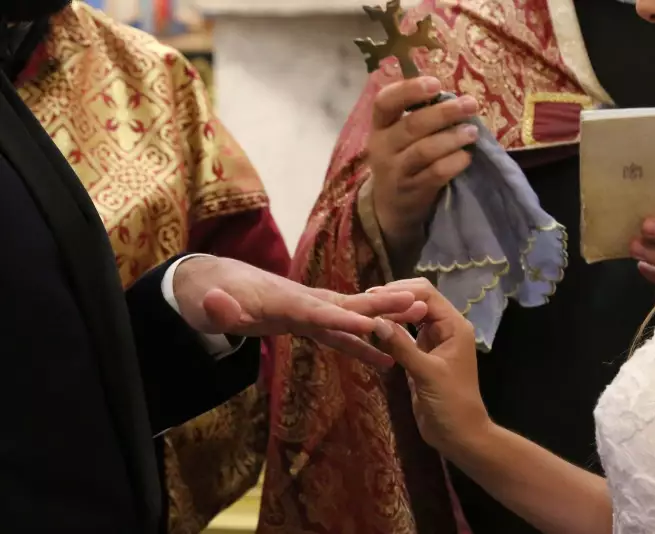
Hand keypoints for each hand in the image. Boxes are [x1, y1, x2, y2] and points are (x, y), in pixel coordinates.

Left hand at [172, 256, 427, 367]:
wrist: (214, 283)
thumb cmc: (210, 297)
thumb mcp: (208, 307)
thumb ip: (218, 309)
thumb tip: (218, 304)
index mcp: (285, 301)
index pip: (319, 312)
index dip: (345, 320)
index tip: (374, 325)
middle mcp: (305, 302)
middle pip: (349, 306)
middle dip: (383, 307)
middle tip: (418, 303)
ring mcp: (310, 310)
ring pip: (353, 316)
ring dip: (384, 321)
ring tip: (419, 322)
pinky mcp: (309, 321)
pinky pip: (342, 334)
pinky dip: (364, 345)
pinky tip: (386, 360)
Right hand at [368, 77, 478, 248]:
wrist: (390, 205)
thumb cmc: (402, 159)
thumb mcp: (398, 136)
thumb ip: (418, 115)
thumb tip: (455, 97)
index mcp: (380, 126)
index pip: (384, 102)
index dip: (408, 90)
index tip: (435, 83)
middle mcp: (383, 147)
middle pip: (411, 126)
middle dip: (444, 113)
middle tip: (470, 104)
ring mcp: (396, 171)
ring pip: (424, 151)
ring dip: (452, 138)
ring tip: (472, 132)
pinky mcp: (412, 190)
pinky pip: (435, 174)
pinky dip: (454, 163)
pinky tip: (467, 156)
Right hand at [371, 278, 489, 455]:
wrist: (460, 435)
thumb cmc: (451, 404)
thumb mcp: (426, 374)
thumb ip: (402, 346)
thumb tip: (375, 321)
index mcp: (454, 326)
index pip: (427, 295)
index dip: (401, 291)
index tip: (373, 294)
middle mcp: (445, 328)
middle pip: (419, 300)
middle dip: (394, 298)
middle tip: (364, 300)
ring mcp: (434, 341)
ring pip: (411, 316)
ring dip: (391, 312)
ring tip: (364, 310)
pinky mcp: (422, 354)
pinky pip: (406, 334)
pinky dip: (391, 329)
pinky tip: (373, 328)